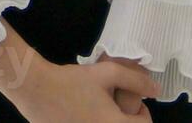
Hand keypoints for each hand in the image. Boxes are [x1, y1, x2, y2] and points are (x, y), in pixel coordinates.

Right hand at [0, 26, 159, 121]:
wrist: (35, 89)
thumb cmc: (72, 81)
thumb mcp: (106, 73)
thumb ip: (135, 80)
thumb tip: (156, 89)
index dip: (141, 112)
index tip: (130, 101)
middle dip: (125, 119)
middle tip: (114, 106)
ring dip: (108, 121)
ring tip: (97, 110)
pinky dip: (91, 122)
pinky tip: (81, 114)